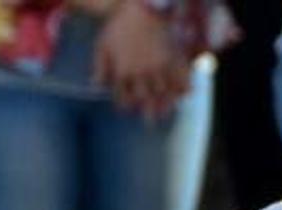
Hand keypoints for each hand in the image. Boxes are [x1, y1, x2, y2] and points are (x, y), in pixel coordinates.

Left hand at [92, 1, 191, 118]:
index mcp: (123, 72)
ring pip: (163, 92)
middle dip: (148, 113)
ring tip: (167, 114)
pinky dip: (183, 87)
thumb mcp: (103, 45)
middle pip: (145, 99)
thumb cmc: (119, 25)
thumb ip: (100, 67)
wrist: (142, 7)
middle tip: (150, 125)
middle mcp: (141, 74)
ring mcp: (158, 67)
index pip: (124, 96)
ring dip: (166, 105)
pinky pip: (179, 77)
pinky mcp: (171, 58)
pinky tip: (186, 95)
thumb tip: (95, 85)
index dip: (125, 105)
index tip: (127, 109)